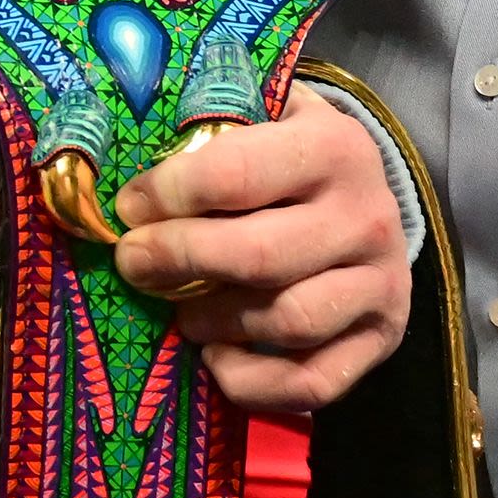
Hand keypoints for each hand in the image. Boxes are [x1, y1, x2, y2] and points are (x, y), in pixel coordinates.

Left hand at [108, 82, 410, 414]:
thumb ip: (204, 123)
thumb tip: (114, 154)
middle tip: (132, 262)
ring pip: (286, 320)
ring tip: (180, 310)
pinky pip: (312, 382)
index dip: (168, 195)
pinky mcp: (382, 337)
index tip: (129, 207)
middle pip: (258, 255)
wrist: (371, 195)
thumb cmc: (289, 154)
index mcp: (334, 147)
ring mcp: (381, 282)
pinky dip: (252, 382)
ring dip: (214, 321)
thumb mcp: (260, 114)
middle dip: (177, 261)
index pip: (236, 174)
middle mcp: (368, 215)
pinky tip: (217, 357)